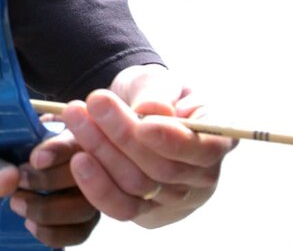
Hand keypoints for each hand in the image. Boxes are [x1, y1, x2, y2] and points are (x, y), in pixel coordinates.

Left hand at [0, 146, 99, 247]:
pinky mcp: (79, 223)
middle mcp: (74, 164)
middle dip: (50, 181)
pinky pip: (79, 232)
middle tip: (19, 183)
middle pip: (86, 171)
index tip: (35, 160)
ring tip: (16, 204)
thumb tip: (9, 178)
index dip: (59, 149)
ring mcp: (80, 194)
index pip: (71, 138)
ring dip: (48, 210)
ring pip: (84, 205)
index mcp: (51, 137)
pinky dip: (52, 232)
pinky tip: (29, 225)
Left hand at [59, 65, 235, 227]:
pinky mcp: (145, 212)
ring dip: (101, 151)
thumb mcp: (158, 80)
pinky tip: (77, 158)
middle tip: (93, 102)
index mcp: (217, 139)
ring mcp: (174, 199)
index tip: (143, 124)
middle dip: (122, 134)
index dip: (173, 140)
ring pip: (138, 186)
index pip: (204, 149)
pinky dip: (96, 186)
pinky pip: (121, 207)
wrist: (132, 107)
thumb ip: (157, 93)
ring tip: (75, 117)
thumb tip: (152, 110)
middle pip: (163, 168)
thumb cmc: (153, 91)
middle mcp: (202, 177)